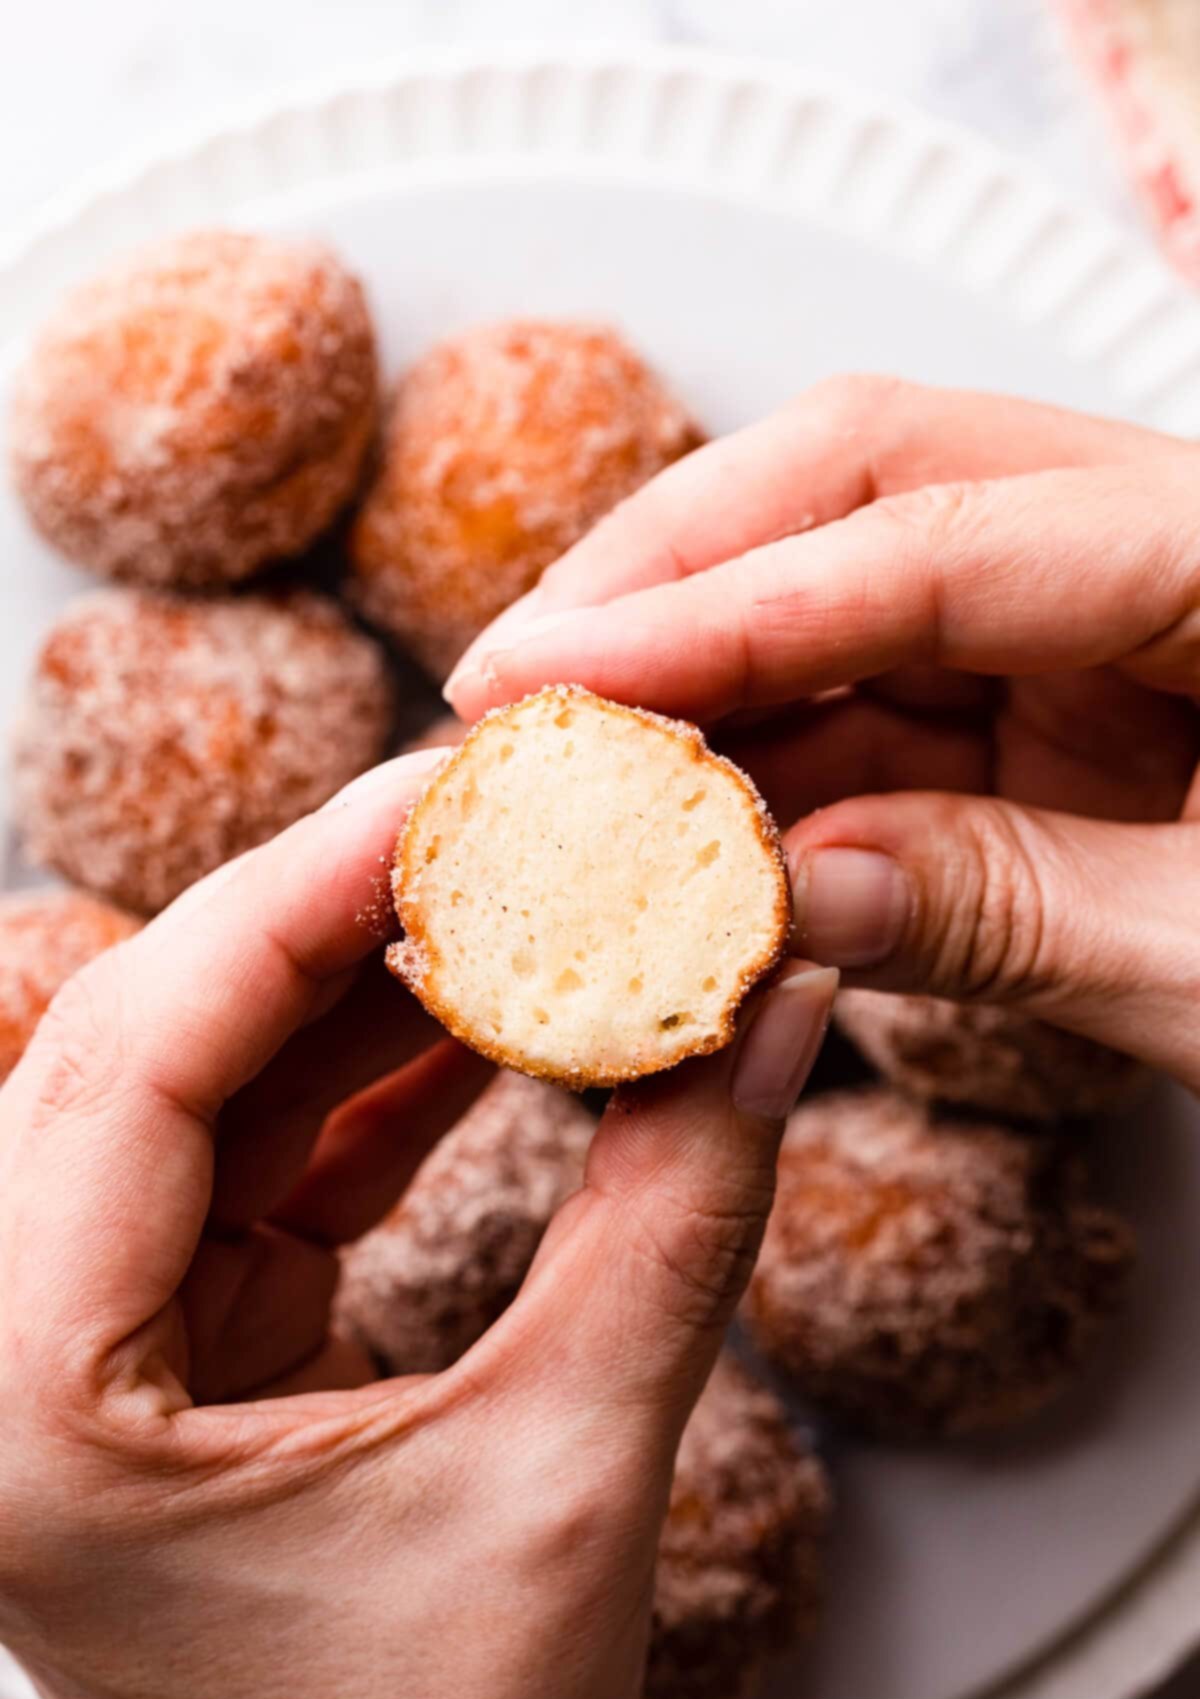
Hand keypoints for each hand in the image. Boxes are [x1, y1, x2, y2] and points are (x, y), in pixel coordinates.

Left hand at [0, 750, 835, 1698]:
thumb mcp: (566, 1482)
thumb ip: (676, 1222)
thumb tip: (767, 1011)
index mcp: (31, 1403)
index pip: (138, 1058)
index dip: (298, 894)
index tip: (447, 794)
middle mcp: (16, 1352)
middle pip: (158, 1041)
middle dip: (333, 914)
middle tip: (492, 816)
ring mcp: (87, 1341)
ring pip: (213, 1082)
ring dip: (365, 983)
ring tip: (514, 891)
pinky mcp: (176, 1339)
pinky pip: (267, 1155)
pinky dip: (380, 1076)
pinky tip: (494, 1014)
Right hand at [446, 376, 1199, 1089]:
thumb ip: (999, 917)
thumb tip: (776, 901)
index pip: (938, 538)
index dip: (724, 611)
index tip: (549, 676)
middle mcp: (1153, 546)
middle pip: (869, 483)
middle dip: (676, 578)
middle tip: (516, 685)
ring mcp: (1099, 622)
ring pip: (848, 596)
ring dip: (702, 689)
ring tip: (564, 781)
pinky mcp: (1059, 703)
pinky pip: (879, 700)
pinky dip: (770, 764)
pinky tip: (680, 829)